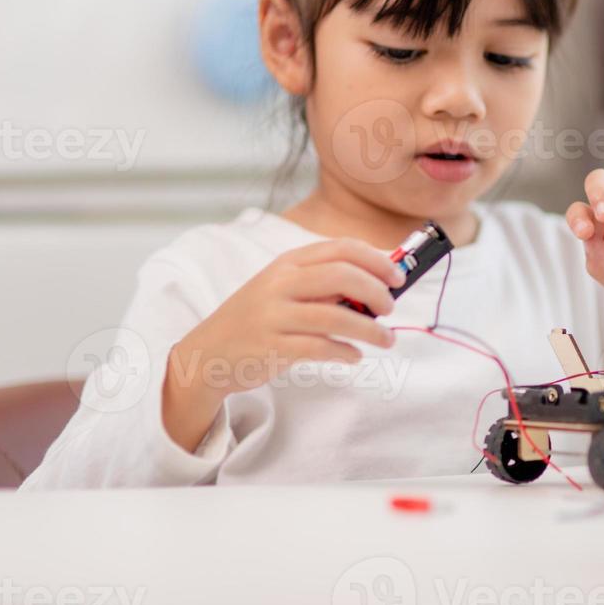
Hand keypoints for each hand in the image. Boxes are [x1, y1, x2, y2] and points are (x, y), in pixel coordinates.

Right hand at [162, 239, 403, 451]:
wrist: (205, 354)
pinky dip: (345, 352)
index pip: (341, 248)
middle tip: (390, 308)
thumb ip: (324, 282)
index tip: (398, 277)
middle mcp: (280, 283)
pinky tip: (354, 356)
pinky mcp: (271, 347)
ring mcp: (273, 315)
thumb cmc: (258, 319)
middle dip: (376, 291)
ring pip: (335, 315)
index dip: (377, 260)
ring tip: (387, 339)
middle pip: (342, 276)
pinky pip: (320, 347)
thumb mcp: (284, 288)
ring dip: (370, 329)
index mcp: (287, 263)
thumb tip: (380, 281)